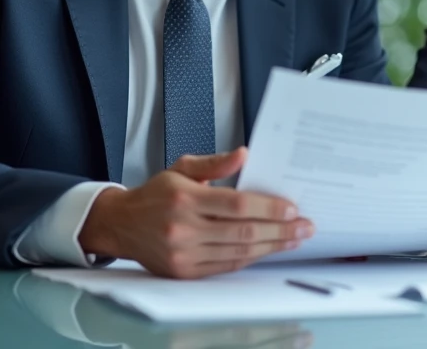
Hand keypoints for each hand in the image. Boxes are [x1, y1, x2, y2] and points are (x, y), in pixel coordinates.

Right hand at [79, 147, 313, 278]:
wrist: (121, 224)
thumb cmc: (156, 194)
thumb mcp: (182, 168)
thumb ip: (215, 163)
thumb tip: (244, 154)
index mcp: (185, 198)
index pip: (237, 205)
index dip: (269, 208)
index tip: (293, 208)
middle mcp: (183, 228)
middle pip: (243, 232)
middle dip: (280, 230)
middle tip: (305, 227)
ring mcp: (183, 253)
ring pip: (238, 253)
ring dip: (271, 247)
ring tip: (294, 240)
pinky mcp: (183, 272)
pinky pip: (225, 267)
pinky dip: (250, 259)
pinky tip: (268, 250)